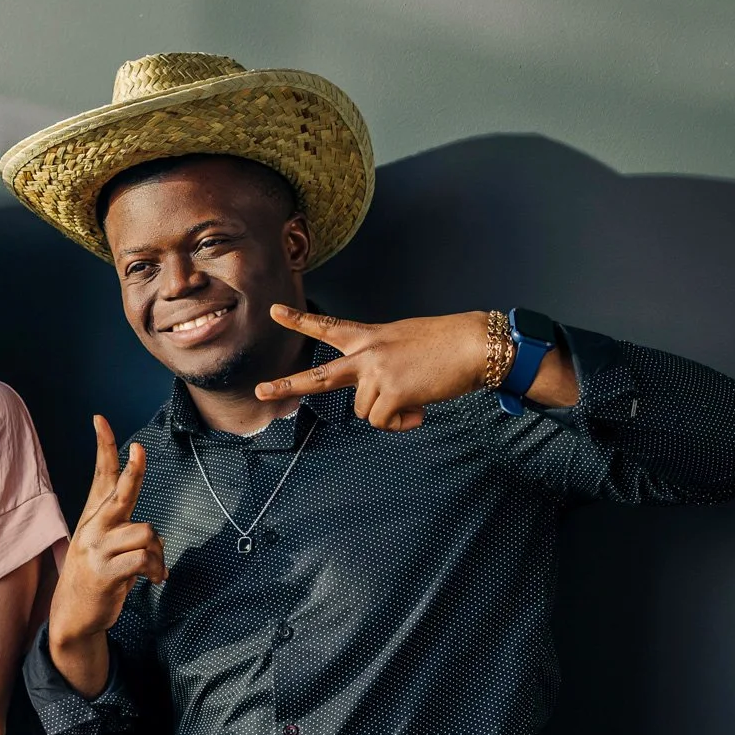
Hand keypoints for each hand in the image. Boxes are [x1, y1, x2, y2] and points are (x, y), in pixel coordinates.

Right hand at [50, 416, 164, 654]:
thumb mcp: (103, 546)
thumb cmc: (96, 576)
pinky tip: (155, 580)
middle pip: (120, 492)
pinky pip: (145, 559)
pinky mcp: (105, 571)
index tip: (100, 419)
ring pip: (146, 532)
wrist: (73, 614)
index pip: (100, 474)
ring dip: (159, 553)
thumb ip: (124, 532)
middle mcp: (94, 527)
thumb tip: (154, 535)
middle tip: (140, 451)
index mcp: (94, 516)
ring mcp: (98, 548)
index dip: (104, 446)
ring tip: (154, 569)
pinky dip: (157, 569)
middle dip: (132, 472)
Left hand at [255, 305, 491, 431]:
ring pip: (364, 411)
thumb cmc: (448, 342)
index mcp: (370, 336)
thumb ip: (381, 363)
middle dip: (287, 385)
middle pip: (318, 376)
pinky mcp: (391, 392)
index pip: (328, 326)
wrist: (475, 344)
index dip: (300, 320)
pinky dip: (401, 422)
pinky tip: (419, 408)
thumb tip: (377, 398)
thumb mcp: (403, 343)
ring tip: (415, 397)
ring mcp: (376, 373)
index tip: (274, 311)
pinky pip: (383, 422)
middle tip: (260, 390)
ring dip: (389, 412)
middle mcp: (366, 354)